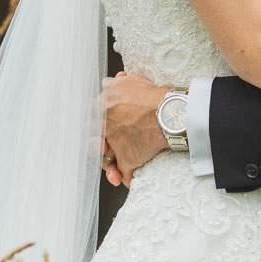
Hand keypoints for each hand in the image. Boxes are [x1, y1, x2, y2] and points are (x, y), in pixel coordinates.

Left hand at [100, 71, 169, 185]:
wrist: (169, 111)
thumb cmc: (152, 96)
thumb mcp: (129, 82)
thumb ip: (114, 84)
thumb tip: (107, 83)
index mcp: (102, 108)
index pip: (91, 120)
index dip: (97, 126)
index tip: (104, 128)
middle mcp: (105, 127)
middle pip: (94, 142)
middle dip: (100, 146)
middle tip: (106, 147)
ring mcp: (115, 145)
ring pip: (105, 161)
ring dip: (110, 166)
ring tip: (114, 170)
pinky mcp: (128, 160)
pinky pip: (124, 175)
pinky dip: (125, 178)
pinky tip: (126, 179)